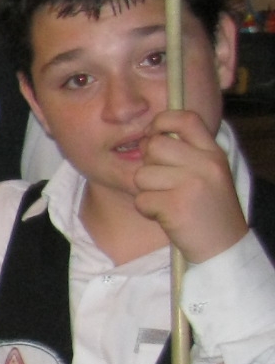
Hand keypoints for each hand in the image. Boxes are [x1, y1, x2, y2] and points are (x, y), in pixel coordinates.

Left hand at [133, 105, 248, 265]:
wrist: (222, 245)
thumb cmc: (207, 208)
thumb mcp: (208, 173)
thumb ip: (186, 153)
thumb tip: (150, 135)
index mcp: (213, 153)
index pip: (185, 119)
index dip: (162, 121)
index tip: (154, 134)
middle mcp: (204, 164)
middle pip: (154, 146)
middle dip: (147, 164)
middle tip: (160, 182)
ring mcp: (190, 185)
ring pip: (142, 174)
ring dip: (146, 191)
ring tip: (166, 201)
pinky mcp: (175, 206)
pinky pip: (141, 199)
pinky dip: (147, 210)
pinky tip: (165, 215)